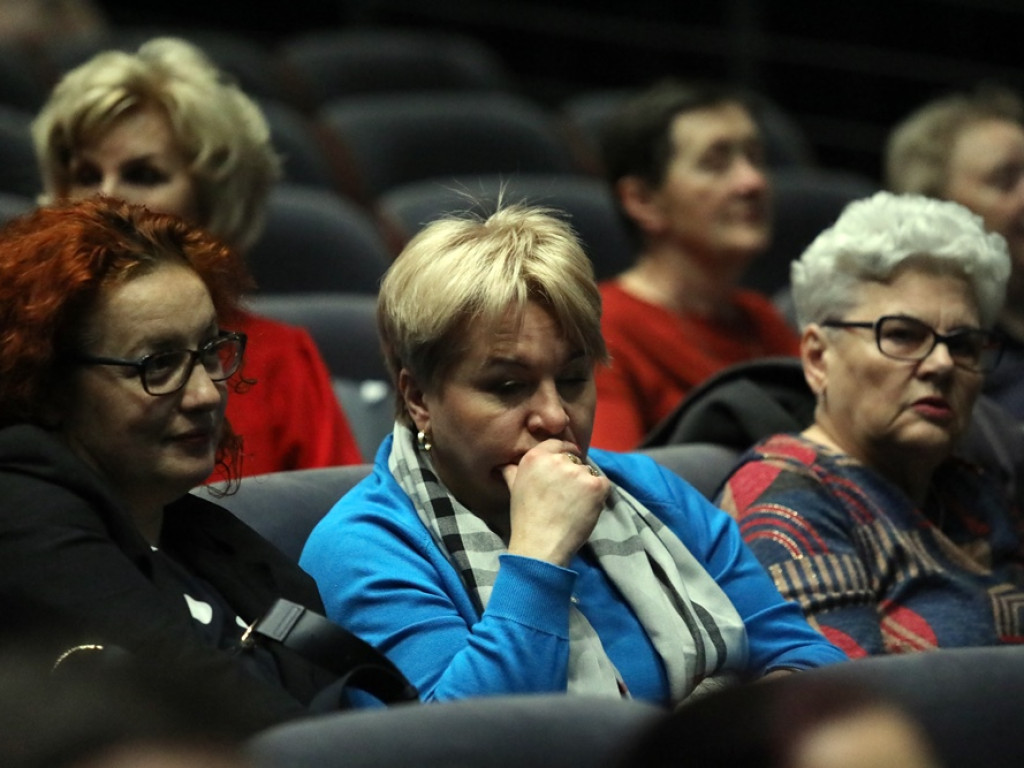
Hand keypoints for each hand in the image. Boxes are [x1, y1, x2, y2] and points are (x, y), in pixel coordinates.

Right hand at [500, 440, 608, 566]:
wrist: (541, 545)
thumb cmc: (526, 519)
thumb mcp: (514, 489)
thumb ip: (512, 471)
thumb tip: (505, 464)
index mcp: (536, 456)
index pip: (557, 444)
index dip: (563, 455)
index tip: (565, 468)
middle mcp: (557, 460)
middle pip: (574, 459)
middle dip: (573, 473)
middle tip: (566, 495)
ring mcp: (578, 472)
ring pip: (588, 471)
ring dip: (585, 485)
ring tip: (574, 505)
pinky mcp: (596, 485)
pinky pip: (602, 483)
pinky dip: (598, 495)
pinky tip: (585, 508)